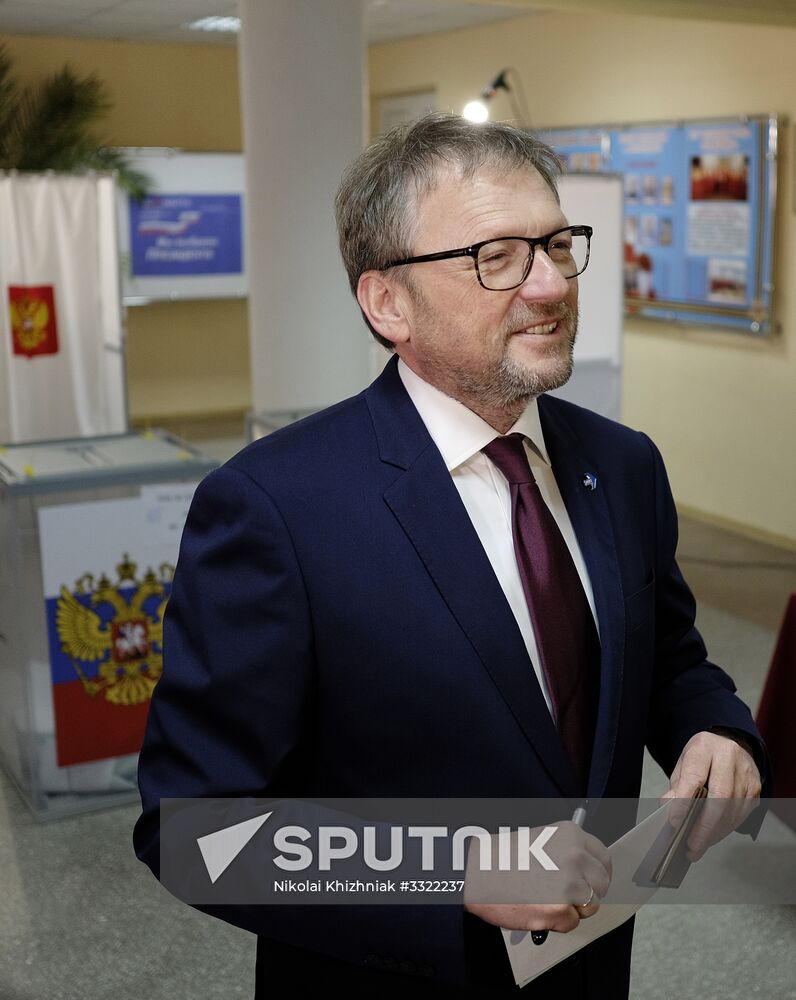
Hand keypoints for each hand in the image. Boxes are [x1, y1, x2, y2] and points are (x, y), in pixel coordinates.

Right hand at [463, 820, 610, 932]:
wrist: (477, 874)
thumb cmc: (503, 860)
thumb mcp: (541, 840)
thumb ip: (568, 852)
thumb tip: (586, 870)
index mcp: (570, 835)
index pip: (604, 858)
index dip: (599, 873)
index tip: (593, 880)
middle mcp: (574, 856)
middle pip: (601, 884)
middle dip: (588, 894)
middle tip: (569, 896)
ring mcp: (569, 883)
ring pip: (590, 906)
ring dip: (573, 909)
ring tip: (548, 900)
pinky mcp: (559, 909)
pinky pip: (572, 923)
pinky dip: (557, 923)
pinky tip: (539, 908)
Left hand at [662, 730, 761, 859]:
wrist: (728, 744)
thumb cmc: (702, 757)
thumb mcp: (683, 763)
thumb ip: (677, 785)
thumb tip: (668, 807)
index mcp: (704, 747)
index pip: (694, 777)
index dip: (684, 802)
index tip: (675, 822)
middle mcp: (728, 757)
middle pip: (719, 797)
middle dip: (704, 826)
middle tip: (691, 846)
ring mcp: (745, 773)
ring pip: (732, 810)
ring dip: (715, 832)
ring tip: (699, 845)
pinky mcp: (755, 787)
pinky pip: (741, 814)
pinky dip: (726, 829)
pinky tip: (714, 835)